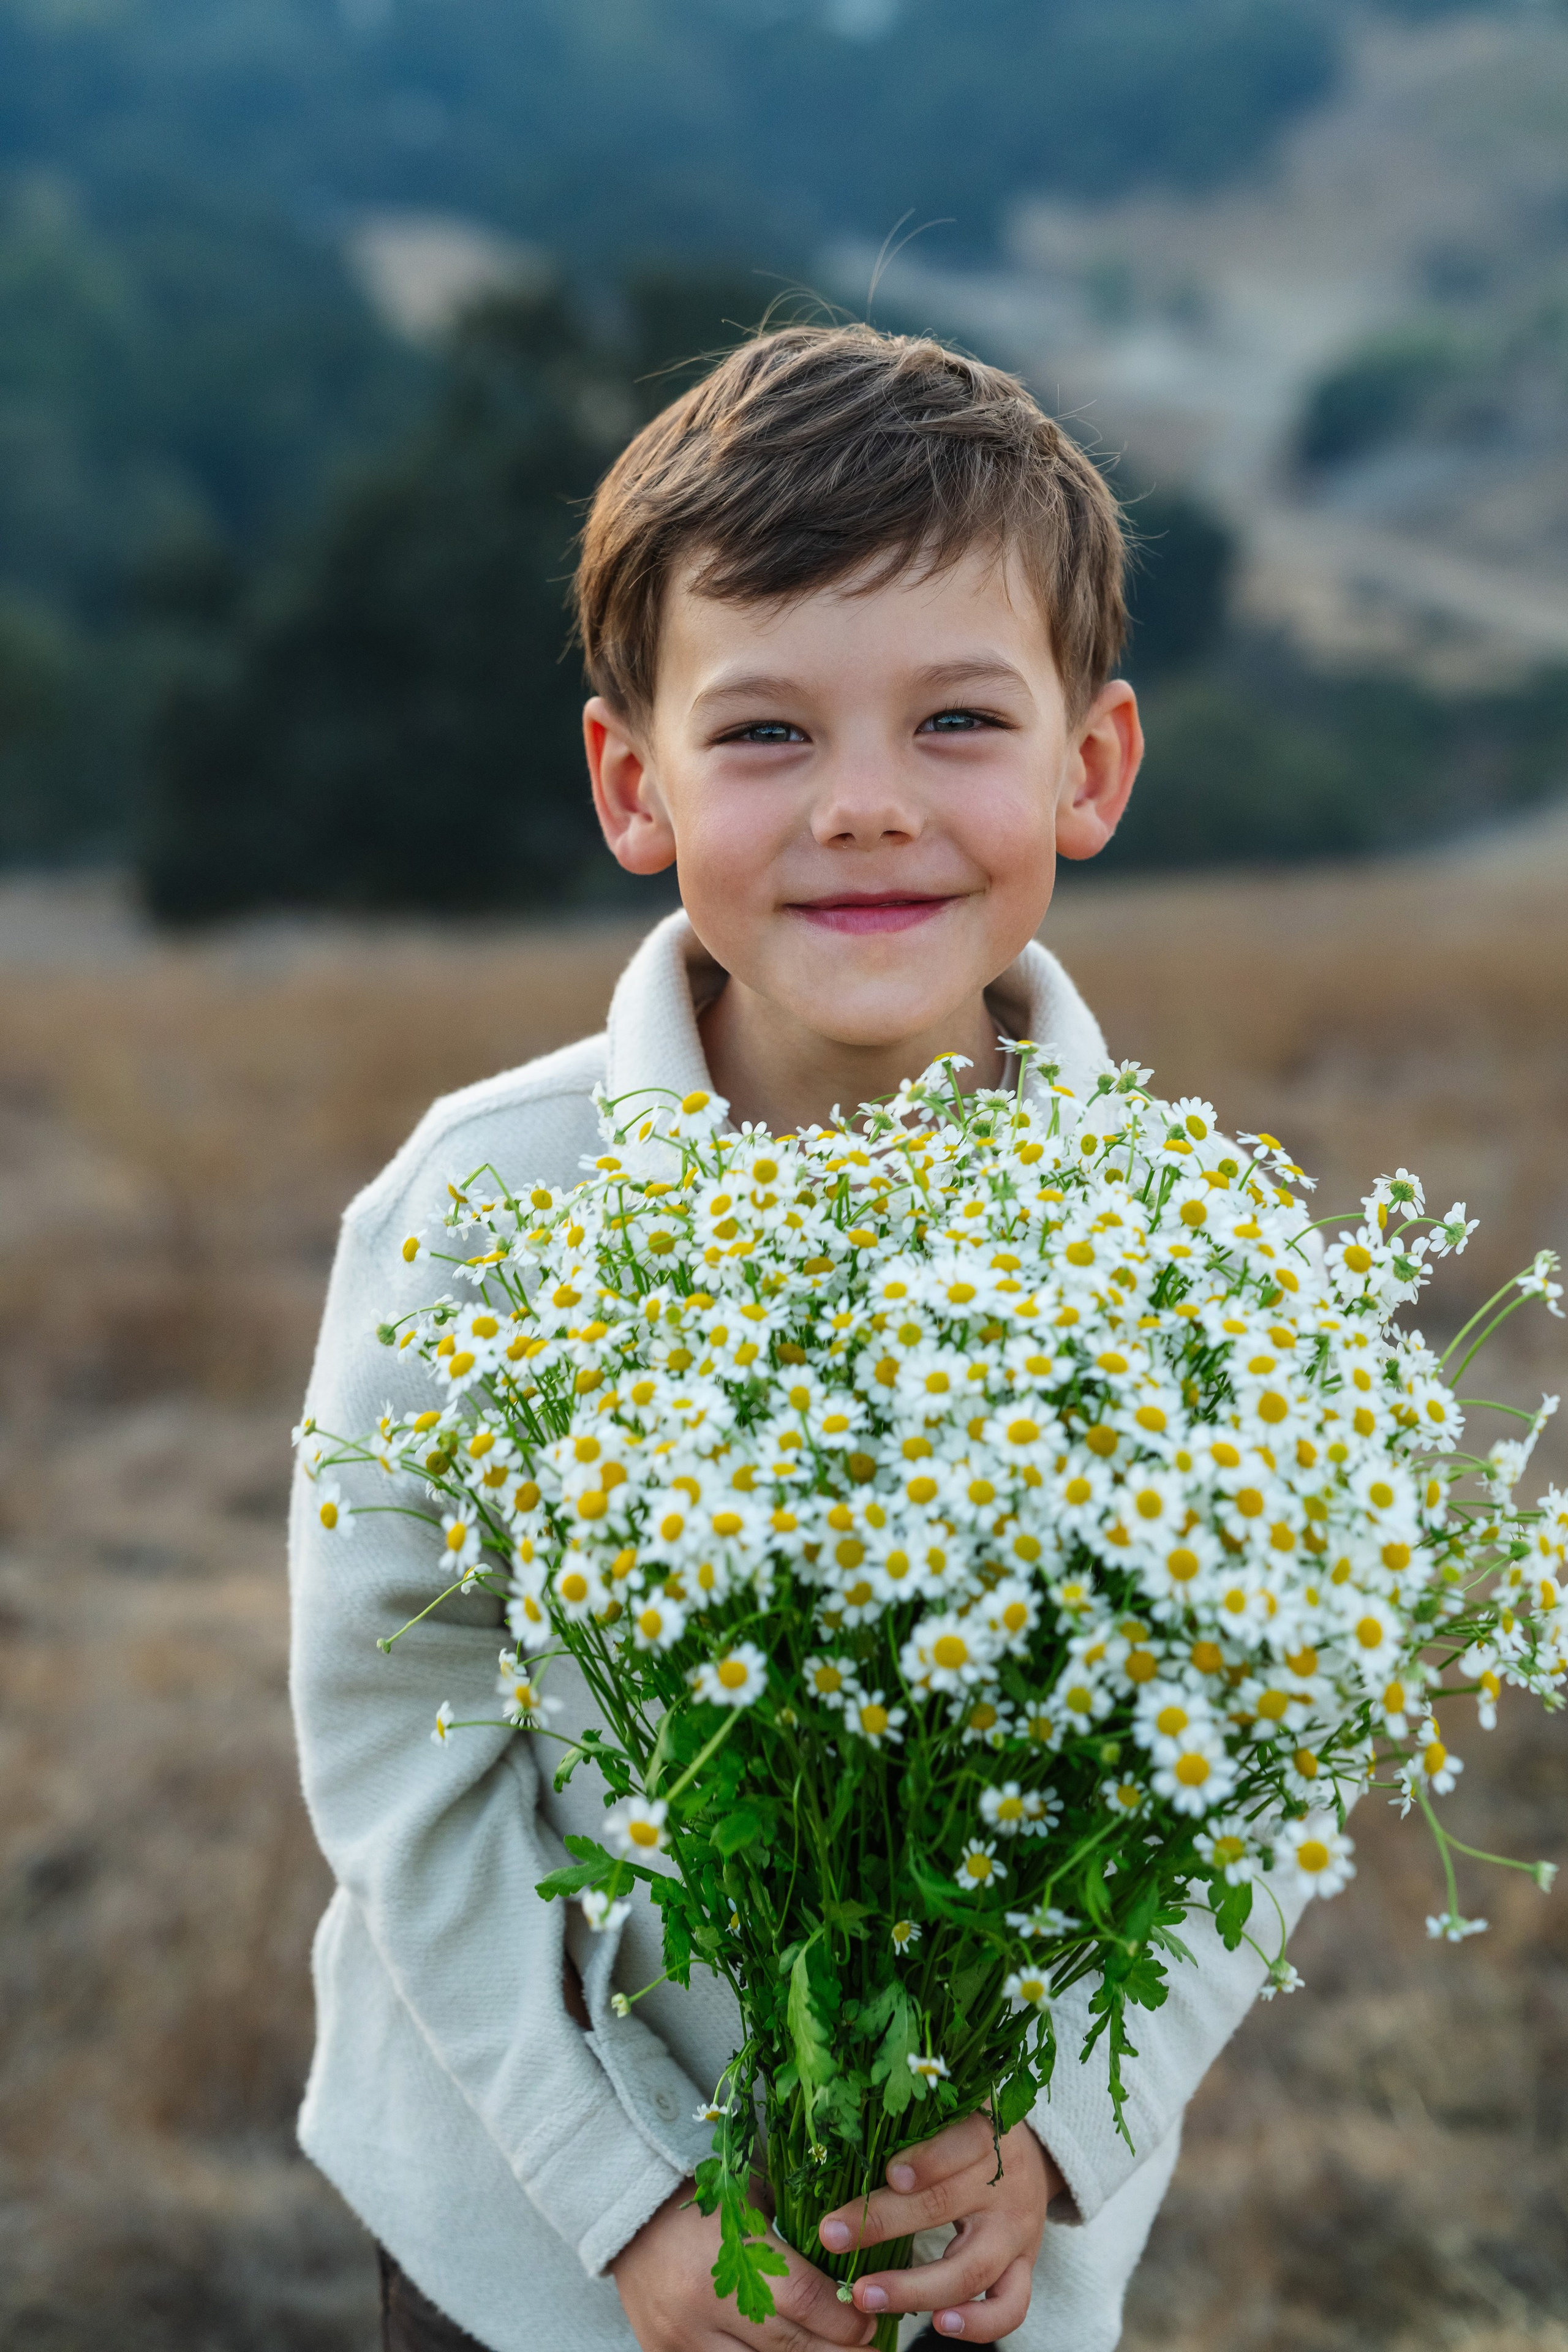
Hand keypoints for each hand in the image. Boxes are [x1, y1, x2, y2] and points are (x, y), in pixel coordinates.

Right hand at [613, 2177, 875, 2351]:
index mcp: (732, 2251)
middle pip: (789, 2347)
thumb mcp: (754, 2201)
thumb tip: (851, 2274)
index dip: (846, 2321)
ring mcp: (683, 2336)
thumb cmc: (704, 2197)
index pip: (806, 2301)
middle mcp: (706, 2302)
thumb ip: (796, 2235)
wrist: (630, 2208)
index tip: (870, 2326)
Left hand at [816, 2114, 1059, 2341]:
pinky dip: (978, 2324)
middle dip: (885, 2222)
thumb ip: (913, 2127)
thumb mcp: (953, 2117)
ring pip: (972, 2268)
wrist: (1032, 2159)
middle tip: (833, 2236)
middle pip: (947, 2206)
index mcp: (988, 2136)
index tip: (887, 2176)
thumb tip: (842, 2144)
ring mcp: (1016, 2233)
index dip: (927, 2161)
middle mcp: (1005, 2185)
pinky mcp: (1024, 2267)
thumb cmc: (968, 2135)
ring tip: (866, 2295)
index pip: (962, 2143)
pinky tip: (938, 2325)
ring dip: (915, 2287)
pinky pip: (1011, 2306)